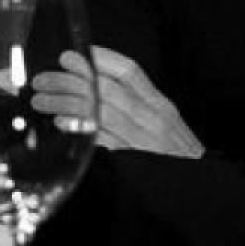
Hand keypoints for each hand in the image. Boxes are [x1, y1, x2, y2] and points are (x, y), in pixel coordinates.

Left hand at [32, 46, 203, 158]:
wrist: (203, 190)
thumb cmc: (179, 157)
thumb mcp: (166, 124)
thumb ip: (140, 107)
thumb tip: (99, 91)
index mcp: (160, 104)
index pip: (129, 71)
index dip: (99, 59)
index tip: (71, 55)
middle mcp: (153, 117)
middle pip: (107, 89)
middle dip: (72, 80)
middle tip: (43, 78)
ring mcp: (144, 140)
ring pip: (100, 111)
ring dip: (67, 103)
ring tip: (41, 100)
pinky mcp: (134, 163)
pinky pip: (103, 141)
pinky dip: (81, 129)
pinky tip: (60, 123)